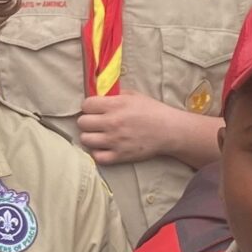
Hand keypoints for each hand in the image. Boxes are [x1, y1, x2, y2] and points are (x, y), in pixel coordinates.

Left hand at [76, 90, 195, 165]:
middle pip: (82, 123)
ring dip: (90, 137)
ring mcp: (115, 140)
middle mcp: (112, 122)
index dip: (88, 107)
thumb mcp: (133, 96)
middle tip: (95, 123)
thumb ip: (114, 95)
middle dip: (87, 121)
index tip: (94, 109)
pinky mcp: (120, 156)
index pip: (86, 105)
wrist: (170, 130)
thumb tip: (98, 95)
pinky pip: (97, 157)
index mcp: (115, 105)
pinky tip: (104, 148)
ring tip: (98, 135)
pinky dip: (98, 153)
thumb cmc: (152, 111)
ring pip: (85, 140)